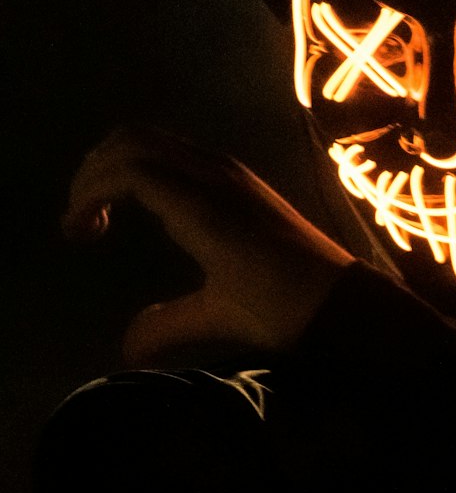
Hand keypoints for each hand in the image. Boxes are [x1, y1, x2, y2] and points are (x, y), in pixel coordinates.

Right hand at [64, 127, 351, 362]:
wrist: (344, 298)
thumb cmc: (284, 308)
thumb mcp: (222, 319)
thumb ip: (166, 327)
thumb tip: (125, 351)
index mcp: (203, 205)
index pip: (128, 171)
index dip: (88, 194)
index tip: (75, 236)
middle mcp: (214, 175)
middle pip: (134, 141)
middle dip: (95, 172)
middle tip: (81, 220)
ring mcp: (230, 172)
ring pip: (157, 141)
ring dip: (119, 164)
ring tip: (104, 213)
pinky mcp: (241, 180)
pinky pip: (180, 152)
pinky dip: (148, 166)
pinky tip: (147, 209)